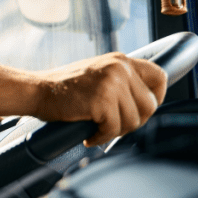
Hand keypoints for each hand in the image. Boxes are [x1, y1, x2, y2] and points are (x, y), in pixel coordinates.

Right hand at [32, 53, 167, 145]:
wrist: (38, 90)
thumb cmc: (65, 88)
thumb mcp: (99, 73)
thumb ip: (122, 81)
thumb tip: (147, 103)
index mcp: (121, 60)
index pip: (160, 77)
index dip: (156, 97)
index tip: (140, 109)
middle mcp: (120, 68)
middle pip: (150, 106)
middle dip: (134, 121)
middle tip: (113, 124)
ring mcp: (112, 83)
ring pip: (134, 121)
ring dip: (115, 131)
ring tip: (98, 128)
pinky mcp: (102, 101)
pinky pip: (115, 129)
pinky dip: (102, 137)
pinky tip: (90, 133)